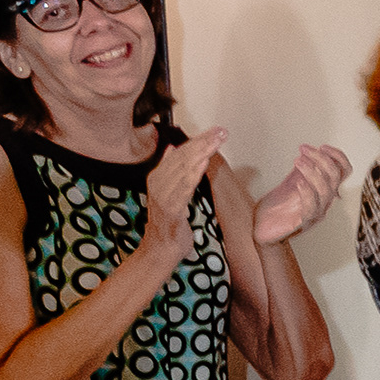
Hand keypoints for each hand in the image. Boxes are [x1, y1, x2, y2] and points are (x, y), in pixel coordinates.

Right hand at [141, 130, 225, 256]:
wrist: (161, 249)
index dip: (198, 140)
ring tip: (216, 141)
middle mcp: (158, 183)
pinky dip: (193, 174)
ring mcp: (163, 196)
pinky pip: (183, 188)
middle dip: (203, 142)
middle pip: (183, 157)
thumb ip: (170, 170)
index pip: (180, 153)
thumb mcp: (170, 192)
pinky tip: (203, 163)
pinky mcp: (170, 208)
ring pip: (183, 169)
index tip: (216, 130)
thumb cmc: (170, 222)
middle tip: (221, 131)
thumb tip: (173, 147)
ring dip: (201, 153)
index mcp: (158, 177)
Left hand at [249, 141, 350, 246]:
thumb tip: (307, 151)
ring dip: (313, 172)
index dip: (337, 156)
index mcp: (324, 190)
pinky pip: (312, 208)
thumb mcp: (290, 182)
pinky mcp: (303, 223)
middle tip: (304, 149)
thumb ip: (301, 170)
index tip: (322, 146)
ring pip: (326, 190)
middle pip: (335, 177)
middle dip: (320, 159)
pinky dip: (307, 193)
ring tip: (298, 161)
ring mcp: (316, 213)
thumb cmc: (277, 207)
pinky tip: (298, 183)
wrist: (262, 230)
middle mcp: (325, 201)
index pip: (344, 171)